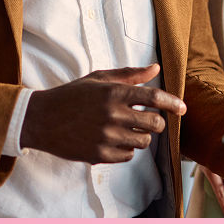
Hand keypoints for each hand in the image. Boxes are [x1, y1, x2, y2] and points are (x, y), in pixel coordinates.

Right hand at [20, 64, 184, 163]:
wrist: (41, 119)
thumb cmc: (72, 95)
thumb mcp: (99, 79)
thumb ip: (130, 75)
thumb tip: (155, 67)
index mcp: (114, 92)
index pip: (154, 97)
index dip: (173, 103)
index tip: (183, 108)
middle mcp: (112, 115)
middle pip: (154, 123)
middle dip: (156, 122)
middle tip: (147, 119)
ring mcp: (106, 137)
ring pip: (143, 142)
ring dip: (140, 136)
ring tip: (125, 129)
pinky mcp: (99, 155)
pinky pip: (128, 156)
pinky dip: (126, 150)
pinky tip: (113, 140)